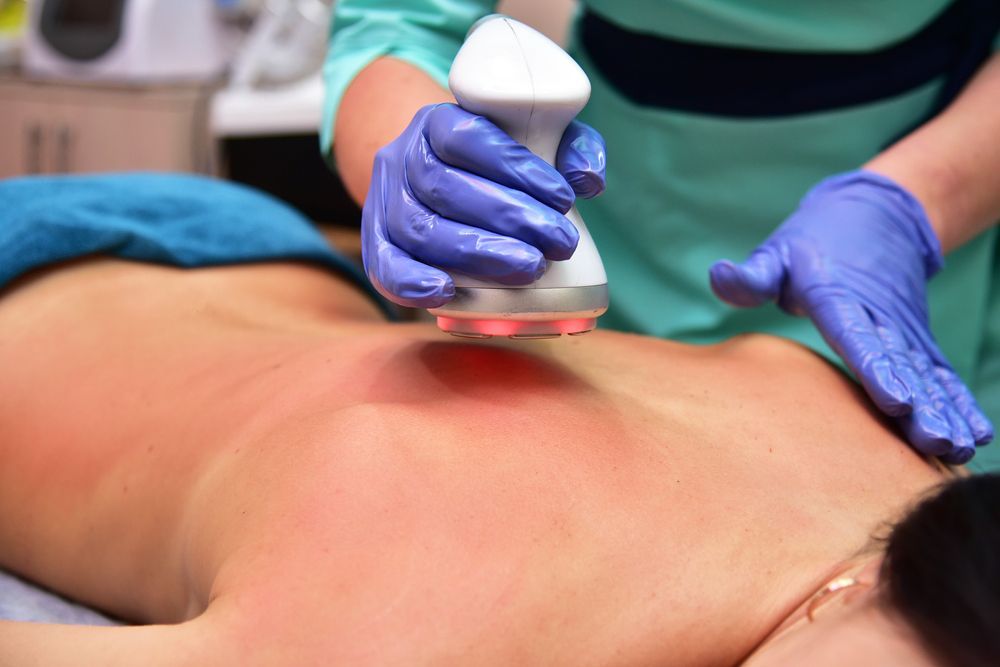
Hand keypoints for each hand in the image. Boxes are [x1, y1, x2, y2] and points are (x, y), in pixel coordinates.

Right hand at [361, 103, 606, 307]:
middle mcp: (402, 156)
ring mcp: (383, 200)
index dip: (515, 167)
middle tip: (559, 243)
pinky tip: (446, 294)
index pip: (466, 137)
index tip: (564, 199)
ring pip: (417, 228)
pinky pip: (381, 264)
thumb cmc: (498, 157)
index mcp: (437, 120)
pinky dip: (410, 282)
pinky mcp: (376, 241)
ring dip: (475, 253)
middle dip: (508, 218)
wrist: (437, 170)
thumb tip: (587, 180)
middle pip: (442, 187)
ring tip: (530, 269)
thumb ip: (570, 146)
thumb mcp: (537, 134)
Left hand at [710, 170, 993, 462]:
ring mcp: (903, 330)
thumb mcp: (777, 251)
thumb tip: (720, 276)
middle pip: (900, 363)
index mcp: (839, 295)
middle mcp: (879, 316)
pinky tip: (974, 434)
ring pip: (926, 374)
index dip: (877, 368)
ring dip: (944, 411)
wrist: (876, 215)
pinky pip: (940, 374)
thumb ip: (753, 273)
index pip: (857, 334)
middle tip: (934, 440)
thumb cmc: (811, 242)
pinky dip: (959, 402)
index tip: (896, 400)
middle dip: (920, 404)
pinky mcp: (916, 341)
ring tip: (957, 447)